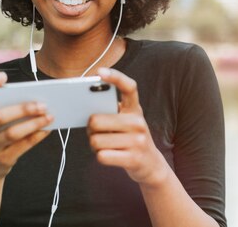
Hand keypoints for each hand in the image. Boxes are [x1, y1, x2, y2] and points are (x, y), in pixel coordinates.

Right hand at [0, 72, 52, 180]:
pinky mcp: (2, 159)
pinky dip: (37, 135)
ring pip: (12, 133)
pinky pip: (23, 146)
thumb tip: (36, 96)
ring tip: (49, 115)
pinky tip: (48, 128)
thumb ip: (6, 106)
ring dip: (34, 123)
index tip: (3, 76)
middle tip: (42, 104)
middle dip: (23, 109)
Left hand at [87, 68, 167, 186]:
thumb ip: (112, 112)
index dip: (115, 77)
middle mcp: (138, 122)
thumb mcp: (127, 122)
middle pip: (96, 120)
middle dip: (90, 129)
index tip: (100, 72)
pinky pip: (102, 156)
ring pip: (95, 141)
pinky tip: (110, 155)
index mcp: (135, 109)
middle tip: (96, 132)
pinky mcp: (133, 158)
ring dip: (94, 145)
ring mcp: (138, 141)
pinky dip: (100, 157)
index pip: (129, 87)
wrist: (151, 164)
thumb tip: (87, 109)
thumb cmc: (130, 139)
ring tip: (105, 145)